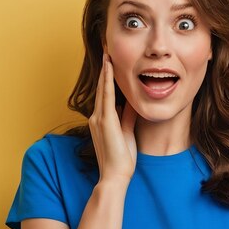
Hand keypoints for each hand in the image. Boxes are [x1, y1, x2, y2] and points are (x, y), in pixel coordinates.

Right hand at [88, 53, 137, 184]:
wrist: (115, 175)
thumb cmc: (122, 158)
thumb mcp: (128, 132)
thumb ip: (127, 117)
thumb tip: (131, 102)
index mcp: (102, 121)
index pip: (105, 95)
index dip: (108, 79)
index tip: (111, 64)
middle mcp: (97, 117)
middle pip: (102, 89)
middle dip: (105, 70)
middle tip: (107, 52)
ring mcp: (98, 119)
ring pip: (102, 89)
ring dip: (105, 71)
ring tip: (108, 54)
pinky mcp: (104, 121)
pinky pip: (106, 96)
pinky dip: (107, 81)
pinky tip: (109, 69)